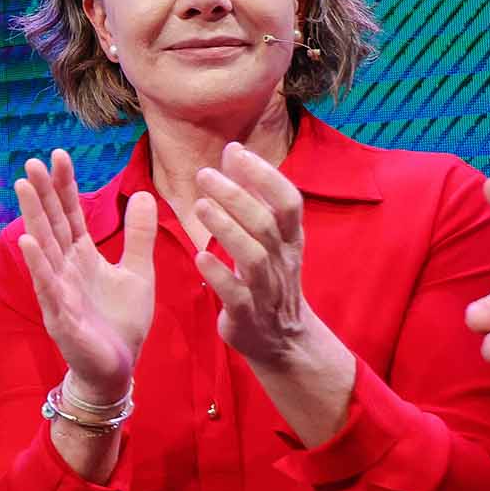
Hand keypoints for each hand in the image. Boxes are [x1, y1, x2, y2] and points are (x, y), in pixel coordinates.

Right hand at [13, 150, 154, 403]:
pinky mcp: (60, 316)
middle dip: (43, 194)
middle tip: (32, 162)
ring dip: (33, 218)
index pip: (70, 215)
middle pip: (52, 224)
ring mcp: (59, 291)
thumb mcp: (138, 273)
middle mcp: (65, 269)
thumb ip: (138, 236)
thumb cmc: (121, 323)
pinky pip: (47, 286)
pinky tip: (27, 242)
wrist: (116, 369)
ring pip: (44, 248)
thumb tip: (144, 194)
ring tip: (24, 188)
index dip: (64, 186)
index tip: (58, 155)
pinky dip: (38, 264)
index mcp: (82, 257)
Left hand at [190, 143, 314, 367]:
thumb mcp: (267, 236)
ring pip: (253, 258)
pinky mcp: (247, 315)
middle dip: (237, 197)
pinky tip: (200, 257)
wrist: (280, 340)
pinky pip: (236, 295)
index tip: (237, 152)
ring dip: (227, 230)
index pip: (289, 202)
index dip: (266, 176)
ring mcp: (266, 290)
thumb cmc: (267, 277)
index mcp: (289, 240)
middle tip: (204, 175)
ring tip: (200, 206)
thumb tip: (234, 150)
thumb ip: (251, 195)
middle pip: (266, 225)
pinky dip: (219, 276)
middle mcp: (282, 261)